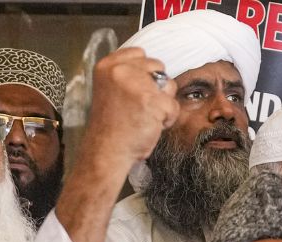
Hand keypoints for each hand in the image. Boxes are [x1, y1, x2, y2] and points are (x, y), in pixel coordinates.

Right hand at [81, 48, 177, 171]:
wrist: (107, 149)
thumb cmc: (112, 124)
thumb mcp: (111, 88)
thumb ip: (127, 75)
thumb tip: (154, 69)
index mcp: (108, 65)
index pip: (140, 53)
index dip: (146, 71)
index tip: (139, 88)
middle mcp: (121, 70)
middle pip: (158, 68)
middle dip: (157, 87)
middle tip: (142, 106)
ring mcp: (137, 85)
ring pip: (169, 86)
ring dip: (164, 102)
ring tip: (146, 115)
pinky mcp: (152, 101)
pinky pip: (173, 106)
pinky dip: (167, 119)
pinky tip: (151, 125)